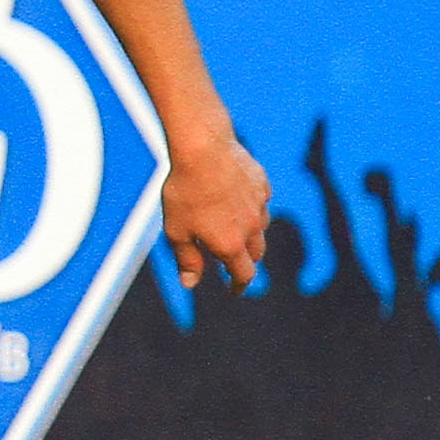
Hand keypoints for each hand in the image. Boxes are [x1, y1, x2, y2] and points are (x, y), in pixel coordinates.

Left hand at [159, 124, 269, 290]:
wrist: (203, 149)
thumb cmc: (184, 191)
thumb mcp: (177, 231)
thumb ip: (187, 259)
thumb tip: (190, 284)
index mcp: (231, 244)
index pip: (243, 274)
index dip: (239, 285)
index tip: (234, 290)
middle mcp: (252, 228)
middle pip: (256, 253)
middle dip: (246, 261)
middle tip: (234, 262)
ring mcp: (260, 205)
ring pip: (261, 227)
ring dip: (250, 234)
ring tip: (233, 230)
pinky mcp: (262, 184)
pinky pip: (260, 202)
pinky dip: (250, 207)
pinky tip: (237, 200)